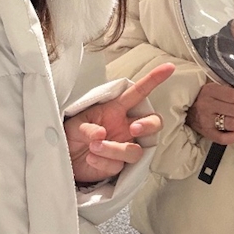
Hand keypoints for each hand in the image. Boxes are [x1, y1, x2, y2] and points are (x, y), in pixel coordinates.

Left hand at [64, 63, 174, 184]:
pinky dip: (103, 162)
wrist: (64, 160)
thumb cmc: (72, 135)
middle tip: (134, 128)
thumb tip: (101, 134)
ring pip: (135, 150)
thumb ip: (87, 128)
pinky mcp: (119, 166)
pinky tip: (91, 158)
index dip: (153, 80)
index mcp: (116, 109)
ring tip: (94, 147)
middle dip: (148, 124)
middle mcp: (125, 127)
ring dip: (116, 149)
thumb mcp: (74, 125)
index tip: (169, 67)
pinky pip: (118, 165)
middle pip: (153, 122)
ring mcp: (124, 146)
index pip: (138, 93)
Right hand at [186, 82, 233, 144]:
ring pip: (233, 124)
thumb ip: (230, 90)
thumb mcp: (215, 87)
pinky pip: (224, 139)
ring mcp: (206, 120)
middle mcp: (207, 105)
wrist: (186, 109)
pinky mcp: (206, 133)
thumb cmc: (205, 96)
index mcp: (210, 90)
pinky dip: (233, 136)